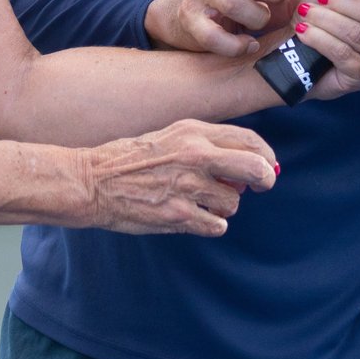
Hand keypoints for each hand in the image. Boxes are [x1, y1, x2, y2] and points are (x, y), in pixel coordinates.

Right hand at [84, 121, 279, 235]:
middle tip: (259, 187)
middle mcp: (195, 156)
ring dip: (223, 206)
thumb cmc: (129, 160)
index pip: (249, 141)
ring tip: (200, 202)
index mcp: (193, 133)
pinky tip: (194, 218)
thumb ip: (205, 146)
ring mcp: (187, 186)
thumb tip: (243, 168)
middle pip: (255, 169)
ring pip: (232, 203)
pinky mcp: (178, 215)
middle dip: (264, 180)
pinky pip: (216, 225)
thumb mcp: (168, 137)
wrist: (92, 181)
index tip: (267, 167)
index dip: (266, 156)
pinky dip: (211, 224)